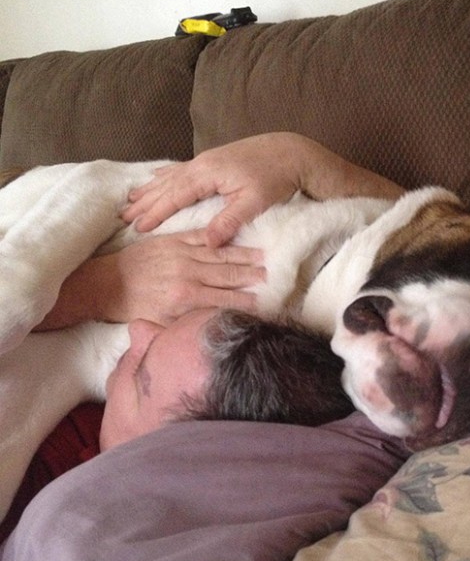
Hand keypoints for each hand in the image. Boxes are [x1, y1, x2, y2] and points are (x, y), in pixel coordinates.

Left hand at [38, 230, 264, 328]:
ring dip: (243, 256)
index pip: (225, 300)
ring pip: (220, 255)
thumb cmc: (134, 308)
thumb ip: (190, 322)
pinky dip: (220, 237)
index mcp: (186, 299)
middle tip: (272, 276)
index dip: (246, 302)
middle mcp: (187, 275)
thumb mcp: (162, 323)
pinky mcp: (173, 241)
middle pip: (228, 275)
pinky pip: (201, 237)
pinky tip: (235, 237)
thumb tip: (215, 323)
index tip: (264, 304)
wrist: (106, 283)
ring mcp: (181, 255)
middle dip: (252, 276)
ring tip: (263, 257)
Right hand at [122, 133, 302, 246]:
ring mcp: (207, 160)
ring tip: (131, 200)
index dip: (156, 212)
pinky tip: (157, 177)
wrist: (291, 152)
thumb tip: (209, 243)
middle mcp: (202, 164)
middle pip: (166, 185)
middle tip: (124, 217)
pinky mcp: (214, 160)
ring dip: (151, 189)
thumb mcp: (254, 202)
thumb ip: (229, 221)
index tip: (138, 227)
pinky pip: (181, 169)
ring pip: (171, 176)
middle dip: (145, 202)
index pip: (174, 196)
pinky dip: (165, 176)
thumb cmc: (275, 178)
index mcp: (207, 174)